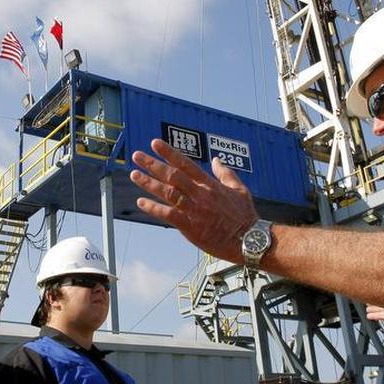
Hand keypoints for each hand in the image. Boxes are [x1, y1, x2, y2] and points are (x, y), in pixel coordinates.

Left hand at [130, 139, 258, 262]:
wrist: (249, 240)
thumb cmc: (245, 216)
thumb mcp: (240, 189)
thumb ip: (225, 173)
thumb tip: (216, 159)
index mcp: (210, 184)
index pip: (186, 164)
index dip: (169, 153)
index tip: (155, 143)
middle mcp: (200, 194)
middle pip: (172, 175)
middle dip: (153, 164)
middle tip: (137, 156)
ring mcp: (195, 210)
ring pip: (168, 193)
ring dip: (149, 183)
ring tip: (134, 174)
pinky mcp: (191, 227)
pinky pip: (169, 215)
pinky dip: (154, 208)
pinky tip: (141, 202)